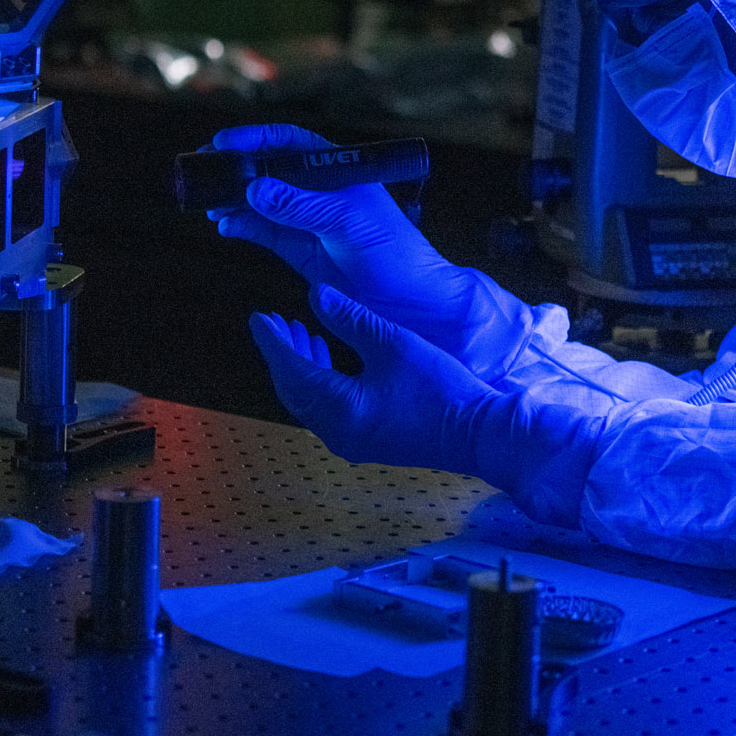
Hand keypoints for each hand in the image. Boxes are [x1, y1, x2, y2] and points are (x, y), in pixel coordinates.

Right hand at [209, 125, 527, 372]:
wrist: (412, 303)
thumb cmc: (395, 252)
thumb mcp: (349, 222)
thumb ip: (303, 206)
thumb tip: (256, 188)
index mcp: (338, 171)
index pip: (289, 143)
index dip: (255, 139)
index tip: (223, 142)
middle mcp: (320, 192)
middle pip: (268, 170)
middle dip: (234, 169)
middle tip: (201, 171)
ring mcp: (308, 222)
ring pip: (260, 203)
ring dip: (233, 200)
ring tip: (206, 203)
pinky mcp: (301, 252)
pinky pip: (264, 232)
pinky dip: (241, 226)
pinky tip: (224, 225)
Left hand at [249, 286, 493, 472]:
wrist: (478, 434)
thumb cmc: (438, 388)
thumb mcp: (393, 343)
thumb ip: (350, 318)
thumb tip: (314, 293)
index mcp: (337, 408)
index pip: (290, 370)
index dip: (272, 341)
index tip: (258, 317)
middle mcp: (335, 431)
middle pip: (294, 390)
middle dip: (283, 354)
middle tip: (275, 322)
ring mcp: (350, 441)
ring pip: (310, 401)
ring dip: (302, 367)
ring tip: (303, 334)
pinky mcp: (366, 442)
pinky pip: (327, 410)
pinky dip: (321, 383)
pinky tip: (331, 360)